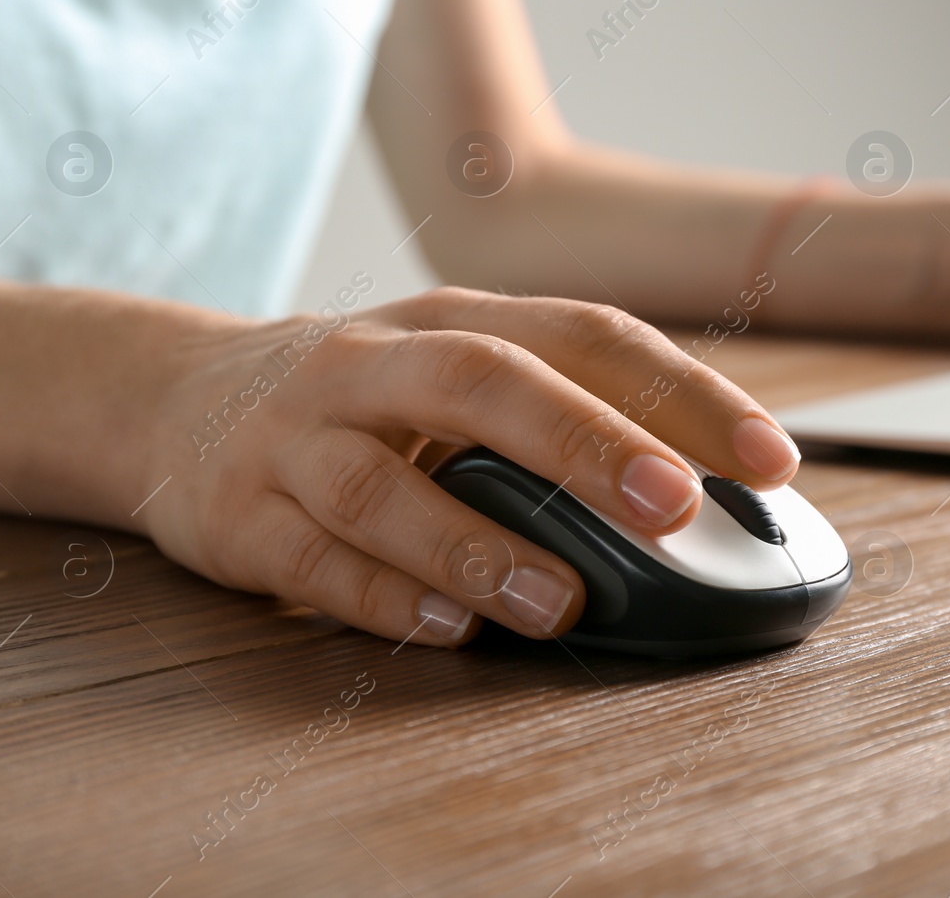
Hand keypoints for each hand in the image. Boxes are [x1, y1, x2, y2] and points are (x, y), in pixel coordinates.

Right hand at [137, 288, 800, 647]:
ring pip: (386, 488)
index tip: (773, 459)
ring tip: (562, 604)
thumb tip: (701, 497)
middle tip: (676, 508)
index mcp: (453, 320)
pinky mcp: (239, 514)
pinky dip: (384, 598)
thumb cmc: (366, 399)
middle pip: (486, 383)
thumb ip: (559, 415)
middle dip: (589, 443)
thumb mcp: (454, 376)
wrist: (176, 398)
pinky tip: (448, 628)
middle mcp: (374, 362)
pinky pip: (313, 562)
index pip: (587, 336)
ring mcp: (297, 436)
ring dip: (480, 548)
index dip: (685, 394)